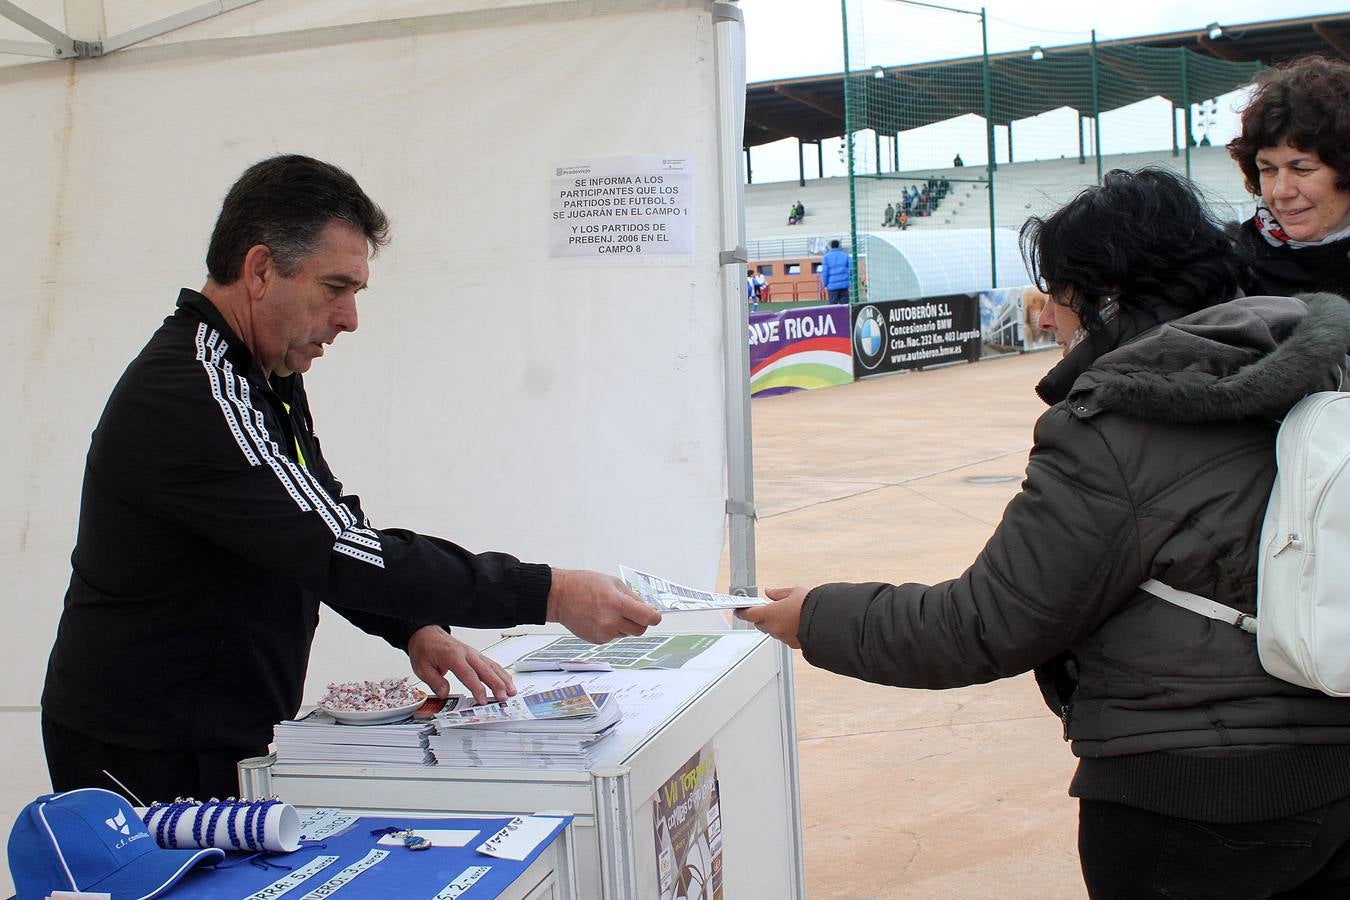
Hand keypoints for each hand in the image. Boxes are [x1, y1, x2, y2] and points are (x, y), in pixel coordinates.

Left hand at [407, 625, 514, 704]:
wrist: (427, 634)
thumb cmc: (425, 649)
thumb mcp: (422, 668)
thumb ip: (435, 682)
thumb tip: (445, 694)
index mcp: (453, 656)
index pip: (468, 674)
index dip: (477, 688)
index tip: (482, 700)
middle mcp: (466, 653)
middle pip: (485, 670)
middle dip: (496, 685)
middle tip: (503, 698)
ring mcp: (473, 653)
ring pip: (492, 666)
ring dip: (503, 679)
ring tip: (511, 692)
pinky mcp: (476, 655)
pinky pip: (492, 664)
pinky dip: (501, 673)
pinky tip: (507, 681)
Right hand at [546, 569, 661, 643]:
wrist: (559, 596)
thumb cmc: (583, 585)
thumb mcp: (613, 582)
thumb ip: (632, 597)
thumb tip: (647, 608)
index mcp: (618, 603)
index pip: (648, 618)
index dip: (654, 617)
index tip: (654, 615)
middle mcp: (612, 621)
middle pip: (640, 630)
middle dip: (641, 622)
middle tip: (634, 613)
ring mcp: (604, 633)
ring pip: (627, 634)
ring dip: (625, 625)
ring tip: (610, 611)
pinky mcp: (597, 640)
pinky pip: (614, 636)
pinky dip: (612, 629)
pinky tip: (600, 618)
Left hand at [734, 586, 807, 648]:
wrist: (828, 622)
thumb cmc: (812, 605)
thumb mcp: (794, 592)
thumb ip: (779, 593)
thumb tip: (769, 592)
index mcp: (771, 613)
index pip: (749, 614)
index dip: (742, 612)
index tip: (739, 610)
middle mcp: (774, 627)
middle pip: (759, 624)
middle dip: (760, 618)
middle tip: (767, 610)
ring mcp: (783, 637)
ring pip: (772, 631)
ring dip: (773, 624)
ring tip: (785, 615)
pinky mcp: (793, 644)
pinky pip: (783, 637)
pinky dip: (784, 630)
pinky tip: (793, 624)